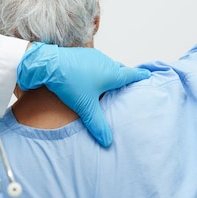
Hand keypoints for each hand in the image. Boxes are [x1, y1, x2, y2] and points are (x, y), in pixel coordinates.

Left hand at [17, 43, 150, 146]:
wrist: (48, 64)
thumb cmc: (70, 82)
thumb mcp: (85, 107)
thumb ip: (97, 124)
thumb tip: (107, 141)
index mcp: (112, 73)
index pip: (131, 75)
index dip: (140, 76)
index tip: (148, 75)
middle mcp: (105, 62)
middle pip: (120, 69)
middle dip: (126, 76)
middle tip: (129, 83)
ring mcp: (93, 57)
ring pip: (108, 65)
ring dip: (111, 73)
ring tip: (111, 83)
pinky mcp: (81, 56)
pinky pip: (95, 63)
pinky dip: (98, 70)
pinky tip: (91, 78)